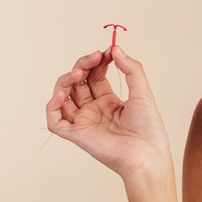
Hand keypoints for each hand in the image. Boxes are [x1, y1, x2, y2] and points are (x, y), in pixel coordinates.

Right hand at [46, 46, 171, 179]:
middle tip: (95, 57)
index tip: (107, 51)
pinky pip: (55, 120)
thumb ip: (131, 69)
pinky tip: (61, 94)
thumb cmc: (149, 127)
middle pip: (77, 82)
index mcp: (109, 101)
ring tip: (78, 72)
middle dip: (82, 65)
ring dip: (66, 80)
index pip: (95, 75)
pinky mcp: (77, 134)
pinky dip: (53, 106)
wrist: (148, 153)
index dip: (97, 61)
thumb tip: (116, 48)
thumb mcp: (143, 92)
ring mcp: (84, 121)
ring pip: (62, 96)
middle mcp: (94, 110)